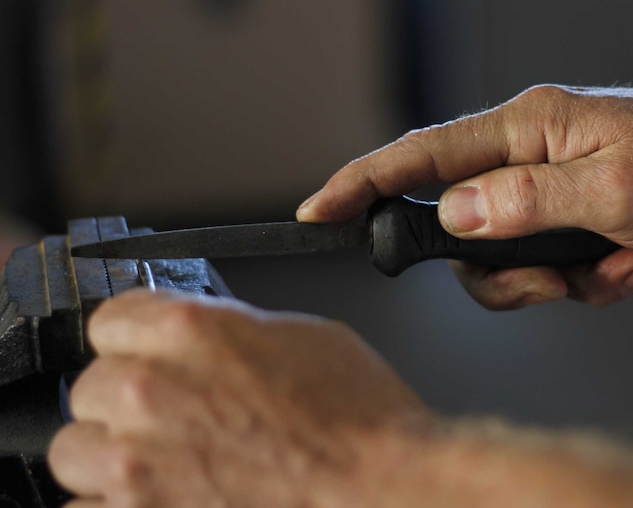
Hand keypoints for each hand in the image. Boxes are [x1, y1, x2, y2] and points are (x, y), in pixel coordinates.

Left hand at [48, 289, 427, 506]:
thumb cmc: (357, 417)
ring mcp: (139, 464)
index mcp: (190, 330)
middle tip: (172, 413)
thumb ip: (226, 333)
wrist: (382, 487)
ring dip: (110, 453)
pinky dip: (113, 504)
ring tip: (158, 460)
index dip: (136, 336)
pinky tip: (158, 496)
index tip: (147, 352)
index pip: (110, 319)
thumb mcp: (296, 336)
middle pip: (91, 386)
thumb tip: (196, 343)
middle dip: (126, 397)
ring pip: (74, 452)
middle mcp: (151, 391)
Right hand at [297, 80, 632, 307]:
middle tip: (562, 280)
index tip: (323, 210)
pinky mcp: (577, 216)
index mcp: (526, 129)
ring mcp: (553, 188)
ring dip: (574, 279)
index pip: (424, 154)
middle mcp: (530, 155)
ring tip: (629, 258)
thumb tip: (454, 214)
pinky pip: (562, 269)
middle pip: (469, 233)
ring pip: (517, 262)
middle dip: (514, 276)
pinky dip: (605, 277)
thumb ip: (525, 203)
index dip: (366, 182)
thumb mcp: (612, 189)